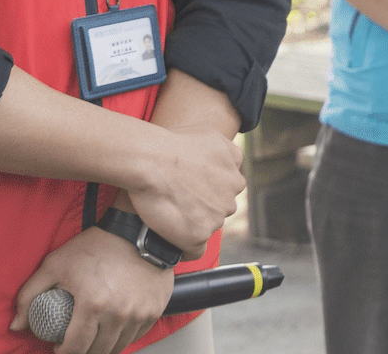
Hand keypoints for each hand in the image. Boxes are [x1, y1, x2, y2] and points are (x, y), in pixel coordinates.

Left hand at [11, 224, 173, 353]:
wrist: (138, 230)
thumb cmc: (97, 245)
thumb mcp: (55, 264)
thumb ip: (30, 295)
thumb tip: (17, 325)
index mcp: (93, 305)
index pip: (75, 348)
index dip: (63, 353)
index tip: (58, 347)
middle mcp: (119, 313)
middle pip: (98, 351)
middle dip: (82, 352)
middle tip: (75, 342)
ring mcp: (140, 312)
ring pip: (118, 346)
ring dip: (103, 346)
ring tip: (94, 336)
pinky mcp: (155, 309)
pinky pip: (137, 335)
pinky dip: (124, 336)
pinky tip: (114, 328)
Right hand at [122, 126, 244, 256]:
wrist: (152, 159)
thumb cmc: (174, 143)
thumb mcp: (213, 136)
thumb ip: (227, 152)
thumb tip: (229, 162)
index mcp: (235, 178)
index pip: (226, 191)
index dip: (207, 190)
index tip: (191, 190)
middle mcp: (230, 199)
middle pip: (218, 210)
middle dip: (202, 208)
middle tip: (177, 203)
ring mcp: (215, 219)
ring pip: (206, 228)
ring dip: (192, 226)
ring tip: (168, 219)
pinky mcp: (197, 236)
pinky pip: (195, 251)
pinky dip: (185, 249)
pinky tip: (173, 243)